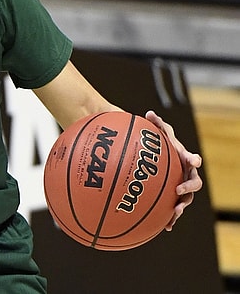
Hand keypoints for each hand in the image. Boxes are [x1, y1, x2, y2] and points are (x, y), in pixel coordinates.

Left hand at [145, 110, 202, 230]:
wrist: (156, 159)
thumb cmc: (158, 145)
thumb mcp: (157, 134)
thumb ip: (156, 125)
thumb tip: (149, 114)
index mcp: (184, 160)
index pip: (193, 160)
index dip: (194, 160)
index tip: (194, 161)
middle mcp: (186, 176)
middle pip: (194, 184)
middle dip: (188, 188)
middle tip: (178, 189)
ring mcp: (180, 189)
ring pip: (186, 200)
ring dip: (182, 206)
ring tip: (175, 212)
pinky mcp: (172, 199)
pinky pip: (173, 210)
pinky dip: (170, 219)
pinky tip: (165, 228)